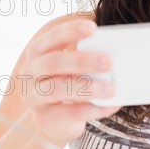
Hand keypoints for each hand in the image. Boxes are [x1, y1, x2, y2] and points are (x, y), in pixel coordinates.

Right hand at [20, 18, 119, 146]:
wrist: (54, 122)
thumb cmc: (67, 84)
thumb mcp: (71, 67)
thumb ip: (85, 55)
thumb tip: (119, 46)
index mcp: (38, 54)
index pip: (50, 39)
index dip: (70, 32)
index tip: (93, 27)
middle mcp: (30, 73)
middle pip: (52, 63)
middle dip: (81, 61)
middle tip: (108, 62)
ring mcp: (34, 98)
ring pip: (57, 89)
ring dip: (88, 88)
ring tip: (112, 88)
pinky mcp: (45, 119)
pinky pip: (71, 113)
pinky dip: (94, 108)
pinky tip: (112, 105)